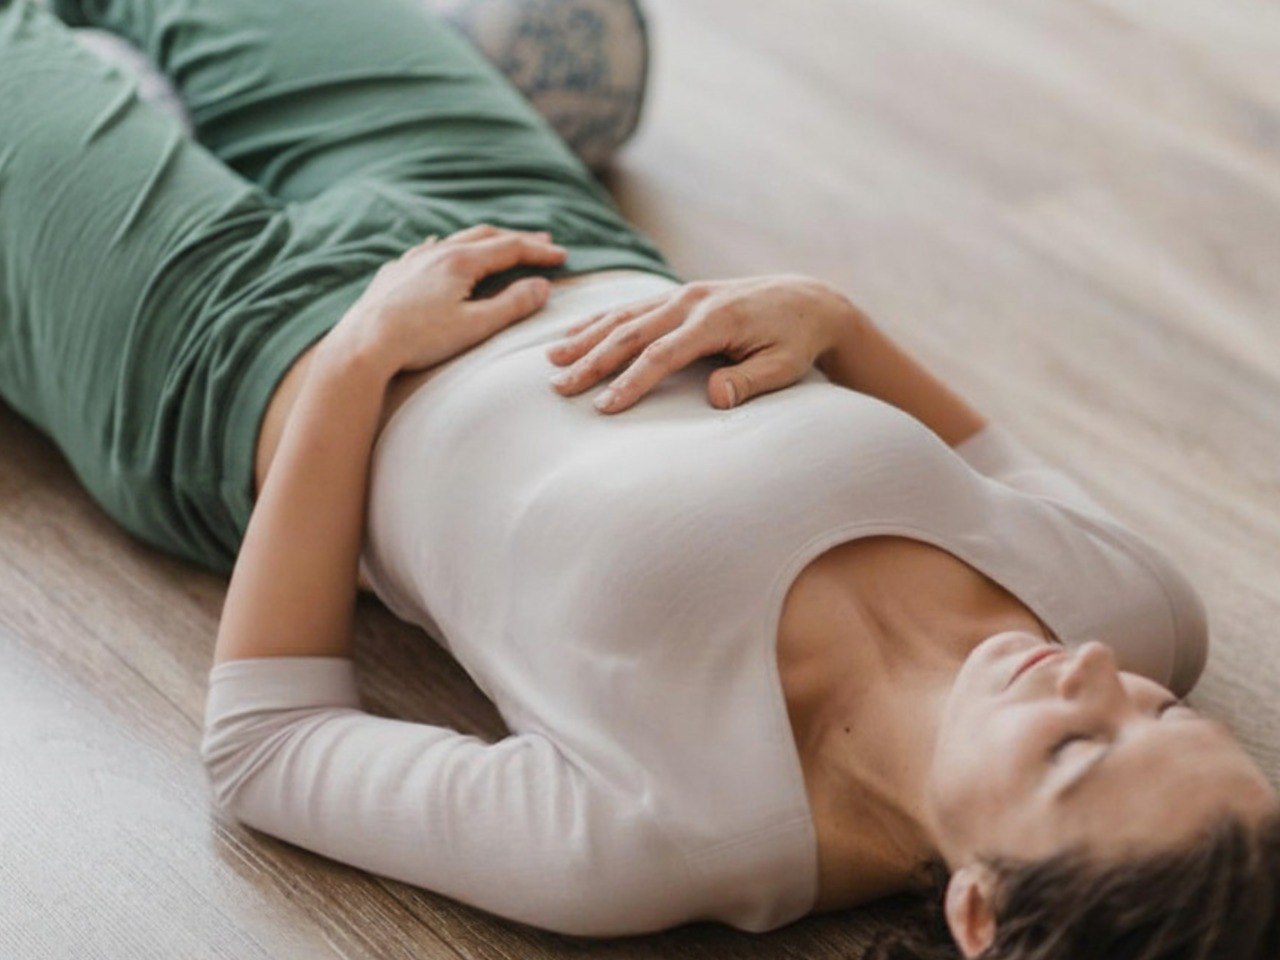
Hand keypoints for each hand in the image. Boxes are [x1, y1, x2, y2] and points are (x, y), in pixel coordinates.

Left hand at [337, 223, 567, 376]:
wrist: (362, 346)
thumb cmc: (419, 340)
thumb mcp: (476, 326)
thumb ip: (513, 305)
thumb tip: (543, 286)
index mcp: (460, 261)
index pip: (510, 248)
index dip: (539, 251)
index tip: (562, 255)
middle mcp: (436, 252)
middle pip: (485, 236)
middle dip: (516, 239)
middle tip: (542, 241)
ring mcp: (411, 260)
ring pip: (455, 240)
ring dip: (484, 241)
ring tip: (500, 244)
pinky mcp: (393, 274)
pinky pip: (428, 250)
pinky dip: (450, 248)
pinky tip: (444, 251)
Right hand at [545, 274, 856, 412]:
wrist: (808, 300)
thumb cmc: (795, 341)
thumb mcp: (784, 367)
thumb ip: (750, 382)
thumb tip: (714, 398)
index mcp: (715, 320)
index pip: (662, 354)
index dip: (631, 382)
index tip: (605, 408)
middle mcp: (691, 301)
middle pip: (631, 333)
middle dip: (592, 361)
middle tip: (559, 388)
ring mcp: (682, 294)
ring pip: (624, 315)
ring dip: (586, 338)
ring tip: (552, 361)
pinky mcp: (678, 295)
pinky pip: (632, 307)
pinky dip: (600, 320)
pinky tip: (574, 333)